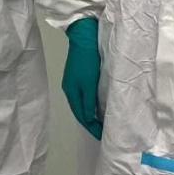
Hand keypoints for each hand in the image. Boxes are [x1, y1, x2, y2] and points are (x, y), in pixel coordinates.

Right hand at [62, 17, 102, 139]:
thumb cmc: (87, 61)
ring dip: (90, 114)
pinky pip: (83, 96)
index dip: (92, 128)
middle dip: (90, 124)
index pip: (81, 117)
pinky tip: (96, 105)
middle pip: (79, 112)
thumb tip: (89, 120)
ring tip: (101, 122)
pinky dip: (89, 104)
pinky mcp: (77, 75)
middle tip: (103, 133)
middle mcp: (69, 89)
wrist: (83, 37)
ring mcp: (72, 82)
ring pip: (81, 104)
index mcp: (71, 92)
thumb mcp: (89, 83)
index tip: (103, 137)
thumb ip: (89, 102)